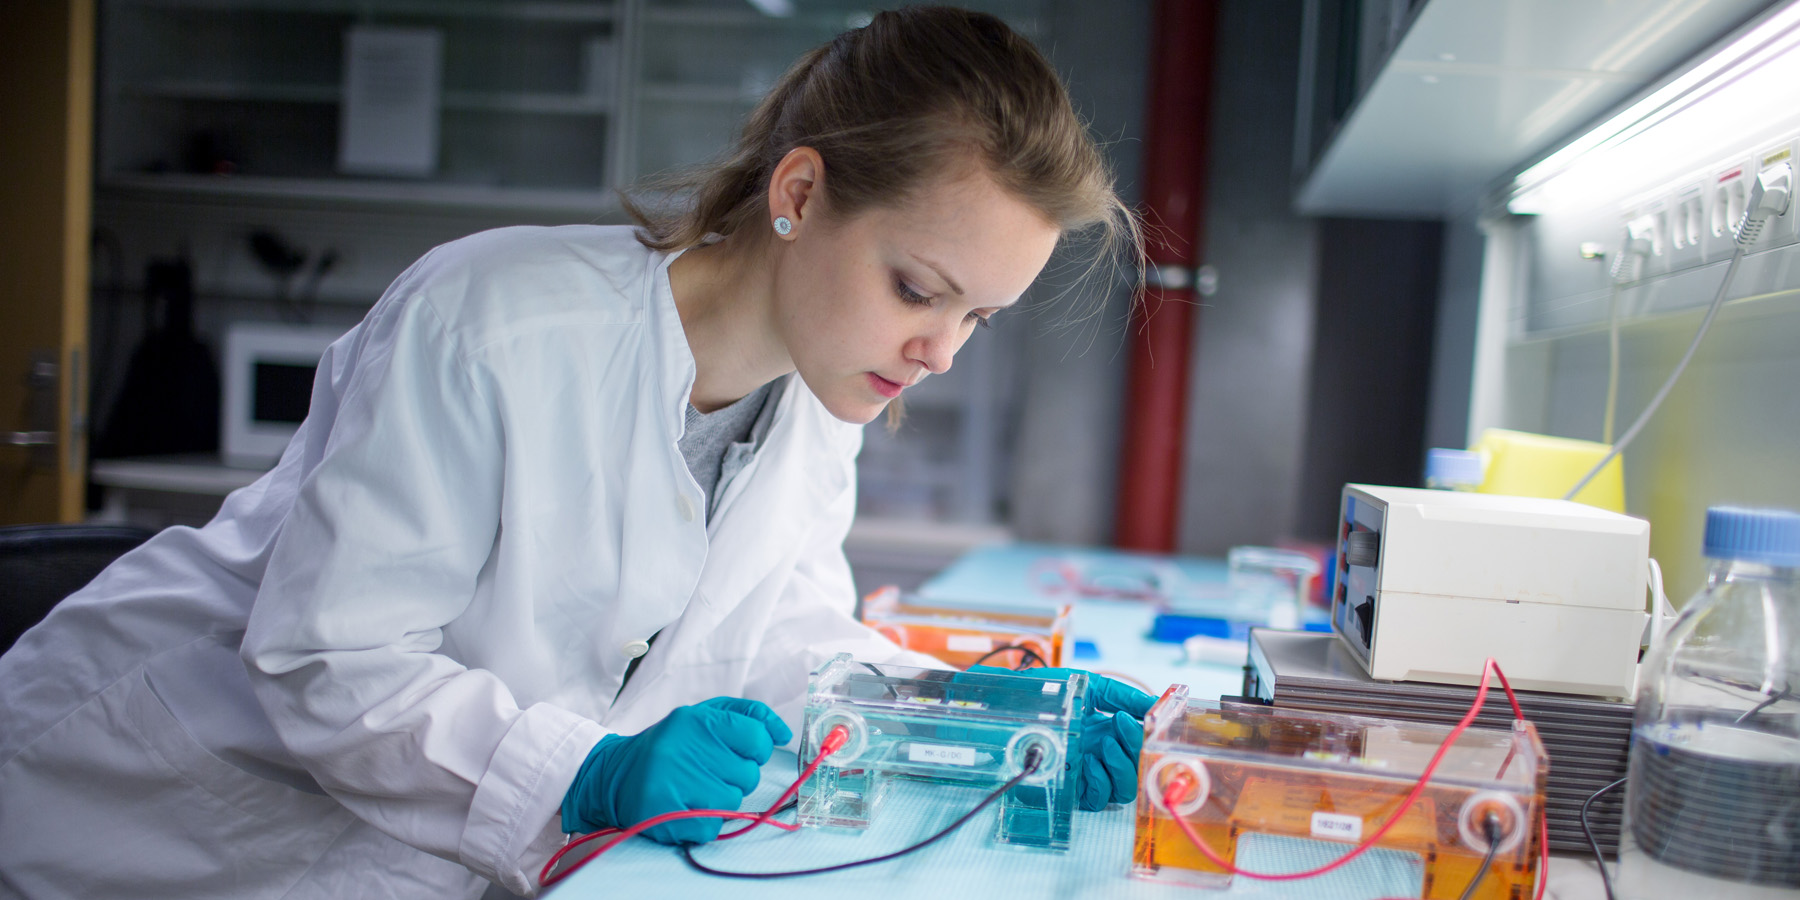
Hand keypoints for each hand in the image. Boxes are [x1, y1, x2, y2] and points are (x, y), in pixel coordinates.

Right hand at [560, 697, 792, 843]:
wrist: (614, 773)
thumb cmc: (671, 745)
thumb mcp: (704, 715)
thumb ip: (748, 716)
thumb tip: (783, 733)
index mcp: (698, 720)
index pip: (756, 737)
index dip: (756, 750)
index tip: (739, 753)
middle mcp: (684, 747)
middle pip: (747, 775)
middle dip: (735, 778)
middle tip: (709, 773)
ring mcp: (673, 781)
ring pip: (732, 803)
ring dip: (720, 802)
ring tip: (695, 790)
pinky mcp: (664, 813)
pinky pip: (712, 828)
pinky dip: (704, 824)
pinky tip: (686, 808)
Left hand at [967, 666, 1153, 809]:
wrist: (1007, 698)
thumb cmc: (1043, 690)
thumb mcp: (1088, 685)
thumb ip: (1123, 696)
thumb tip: (1156, 705)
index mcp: (1108, 730)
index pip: (1142, 744)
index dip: (1152, 736)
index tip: (1149, 718)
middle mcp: (1100, 754)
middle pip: (1138, 768)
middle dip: (1137, 747)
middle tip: (1122, 724)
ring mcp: (1086, 773)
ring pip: (1124, 789)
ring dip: (1122, 766)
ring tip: (1105, 742)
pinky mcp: (1067, 788)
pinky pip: (1098, 800)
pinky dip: (1101, 781)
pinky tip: (1090, 760)